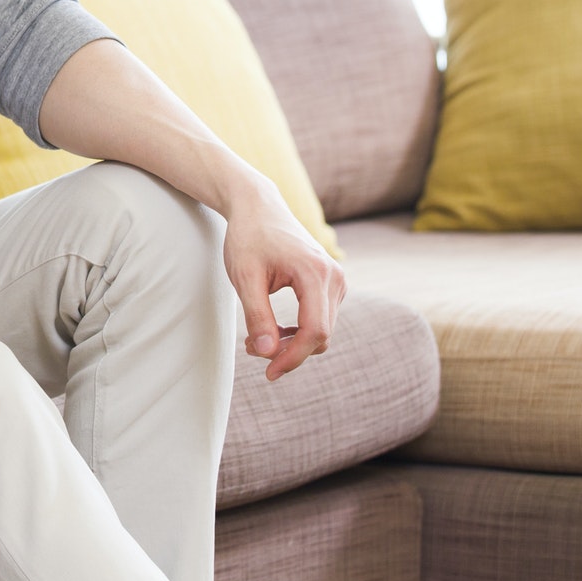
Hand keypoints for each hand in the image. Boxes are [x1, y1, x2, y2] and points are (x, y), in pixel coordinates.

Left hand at [221, 180, 345, 381]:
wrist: (258, 207)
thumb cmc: (248, 238)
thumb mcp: (244, 277)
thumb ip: (257, 315)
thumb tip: (267, 353)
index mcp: (316, 273)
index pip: (314, 332)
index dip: (292, 358)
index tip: (268, 373)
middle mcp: (334, 277)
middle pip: (320, 335)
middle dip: (287, 351)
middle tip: (250, 348)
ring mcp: (337, 280)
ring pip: (322, 331)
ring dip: (291, 342)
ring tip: (255, 337)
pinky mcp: (331, 284)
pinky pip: (320, 319)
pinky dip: (297, 331)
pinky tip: (271, 329)